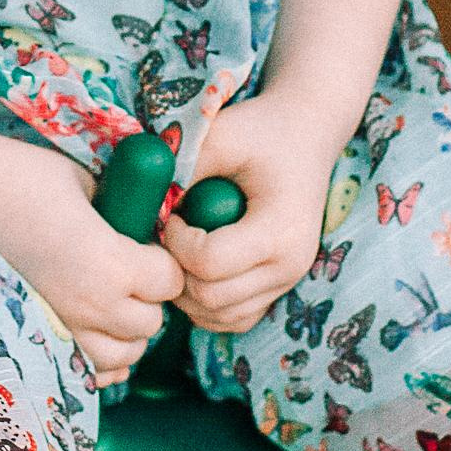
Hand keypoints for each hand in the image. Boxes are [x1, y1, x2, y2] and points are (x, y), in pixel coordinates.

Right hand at [0, 137, 183, 386]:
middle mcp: (91, 304)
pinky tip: (96, 329)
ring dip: (128, 331)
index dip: (165, 263)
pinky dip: (102, 358)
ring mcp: (63, 325)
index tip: (148, 247)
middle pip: (150, 323)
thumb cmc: (26, 176)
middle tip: (133, 272)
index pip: (170, 282)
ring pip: (124, 354)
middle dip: (149, 298)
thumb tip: (144, 223)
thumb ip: (123, 211)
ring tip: (114, 301)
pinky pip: (88, 371)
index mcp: (111, 263)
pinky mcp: (38, 334)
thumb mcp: (88, 184)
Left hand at [166, 92, 343, 335]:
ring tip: (182, 250)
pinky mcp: (278, 289)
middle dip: (177, 270)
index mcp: (280, 229)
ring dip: (187, 291)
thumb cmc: (261, 131)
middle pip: (210, 297)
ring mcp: (286, 282)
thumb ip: (183, 166)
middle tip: (169, 235)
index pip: (210, 263)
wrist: (306, 136)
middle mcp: (290, 265)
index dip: (176, 244)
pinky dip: (206, 305)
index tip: (171, 216)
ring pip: (218, 315)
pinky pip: (233, 319)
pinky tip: (196, 269)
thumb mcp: (222, 136)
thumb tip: (144, 205)